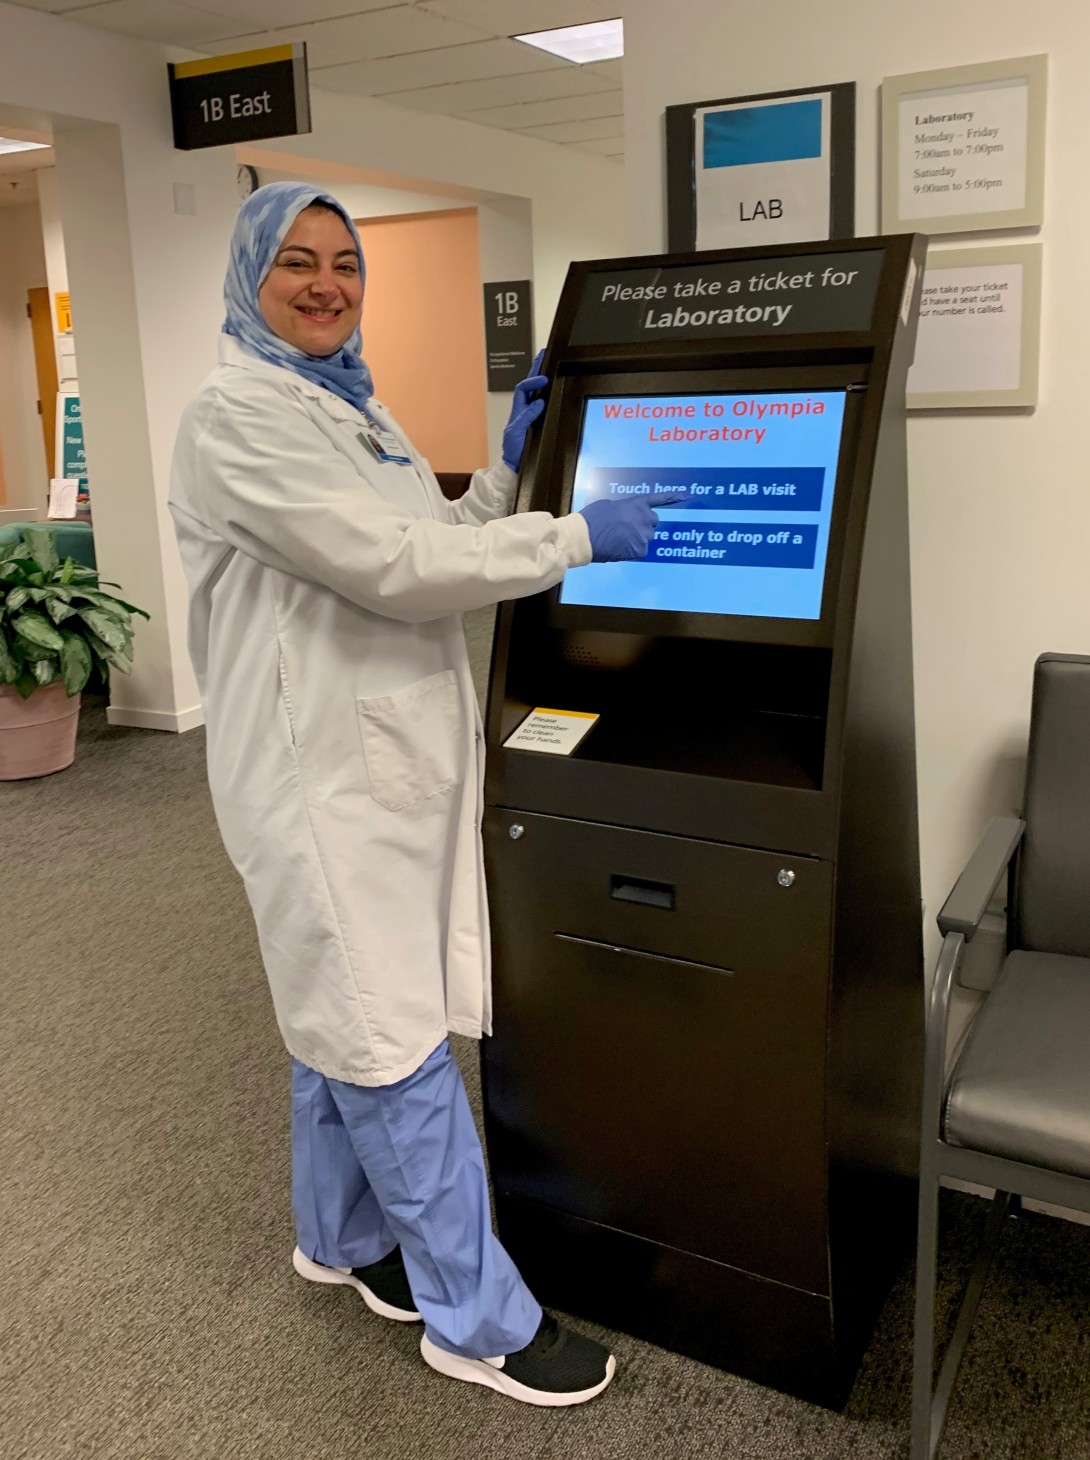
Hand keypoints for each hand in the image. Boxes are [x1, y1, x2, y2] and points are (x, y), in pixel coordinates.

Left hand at [502, 349, 546, 470]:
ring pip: (536, 391)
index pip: (523, 388)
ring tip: (547, 363)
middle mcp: (524, 409)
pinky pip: (543, 403)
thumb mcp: (516, 432)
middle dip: (536, 368)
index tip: (542, 380)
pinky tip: (552, 386)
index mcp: (518, 409)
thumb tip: (538, 403)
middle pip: (530, 384)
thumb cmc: (513, 450)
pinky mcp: (539, 421)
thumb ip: (526, 417)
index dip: (532, 381)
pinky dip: (547, 392)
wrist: (515, 465)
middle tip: (544, 354)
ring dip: (541, 377)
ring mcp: (531, 414)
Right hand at [579, 493, 685, 562]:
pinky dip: (632, 551)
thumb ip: (624, 509)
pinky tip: (619, 548)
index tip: (688, 495)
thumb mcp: (609, 505)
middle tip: (626, 530)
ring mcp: (644, 534)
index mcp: (637, 504)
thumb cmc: (592, 519)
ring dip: (636, 539)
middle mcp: (645, 518)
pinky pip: (640, 550)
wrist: (584, 536)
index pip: (659, 499)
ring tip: (618, 540)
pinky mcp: (640, 549)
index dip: (674, 497)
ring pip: (645, 538)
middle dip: (643, 526)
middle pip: (652, 523)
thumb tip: (626, 517)